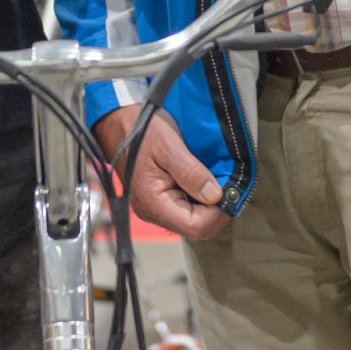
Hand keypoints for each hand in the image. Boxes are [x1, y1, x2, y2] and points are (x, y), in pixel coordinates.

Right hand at [96, 106, 228, 240]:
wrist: (118, 122)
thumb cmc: (141, 130)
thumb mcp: (169, 146)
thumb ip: (191, 172)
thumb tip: (215, 196)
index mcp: (153, 203)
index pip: (195, 226)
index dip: (218, 213)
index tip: (231, 191)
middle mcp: (153, 212)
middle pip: (195, 227)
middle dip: (217, 210)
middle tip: (230, 185)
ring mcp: (156, 208)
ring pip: (192, 219)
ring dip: (210, 204)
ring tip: (219, 181)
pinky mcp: (159, 200)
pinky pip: (185, 208)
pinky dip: (200, 198)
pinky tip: (206, 181)